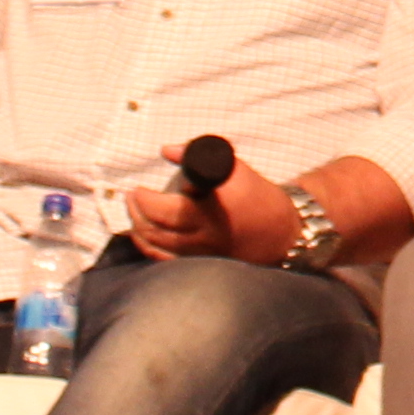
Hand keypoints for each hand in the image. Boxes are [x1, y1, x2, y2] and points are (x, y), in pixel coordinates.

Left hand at [126, 157, 290, 264]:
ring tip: (133, 211)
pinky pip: (164, 260)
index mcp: (212, 208)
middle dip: (136, 211)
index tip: (138, 188)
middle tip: (131, 196)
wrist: (281, 233)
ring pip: (156, 245)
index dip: (145, 199)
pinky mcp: (200, 263)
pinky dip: (147, 247)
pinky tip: (142, 235)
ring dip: (137, 227)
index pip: (166, 208)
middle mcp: (204, 233)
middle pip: (156, 228)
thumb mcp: (234, 168)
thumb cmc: (257, 196)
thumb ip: (198, 156)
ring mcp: (201, 252)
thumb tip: (167, 150)